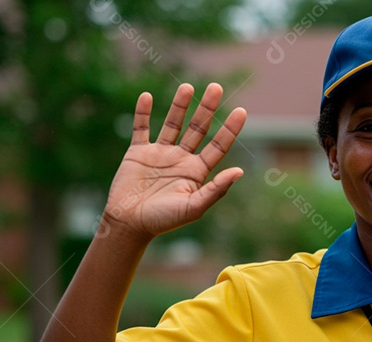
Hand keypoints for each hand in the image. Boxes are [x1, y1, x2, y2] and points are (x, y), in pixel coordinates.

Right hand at [103, 83, 246, 240]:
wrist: (129, 224)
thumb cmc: (163, 220)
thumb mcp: (194, 208)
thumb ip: (216, 190)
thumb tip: (239, 171)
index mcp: (197, 171)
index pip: (218, 146)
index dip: (229, 129)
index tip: (241, 111)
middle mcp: (181, 159)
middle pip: (197, 128)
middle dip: (207, 108)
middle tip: (217, 87)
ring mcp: (159, 153)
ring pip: (172, 124)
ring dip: (180, 105)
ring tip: (188, 87)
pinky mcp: (138, 152)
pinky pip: (141, 128)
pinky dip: (142, 113)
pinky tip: (147, 97)